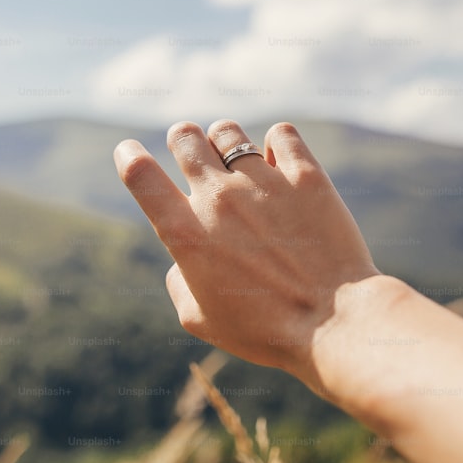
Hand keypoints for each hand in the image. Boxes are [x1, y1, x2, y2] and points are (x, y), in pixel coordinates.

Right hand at [113, 120, 379, 380]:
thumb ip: (179, 280)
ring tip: (238, 159)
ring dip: (225, 141)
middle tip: (193, 153)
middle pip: (184, 136)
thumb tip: (182, 257)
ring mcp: (263, 183)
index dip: (128, 156)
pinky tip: (282, 162)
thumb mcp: (201, 320)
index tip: (129, 152)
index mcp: (185, 234)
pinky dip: (277, 143)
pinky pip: (282, 134)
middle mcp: (219, 199)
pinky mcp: (306, 176)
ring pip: (228, 131)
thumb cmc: (265, 331)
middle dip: (182, 140)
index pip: (140, 175)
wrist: (334, 323)